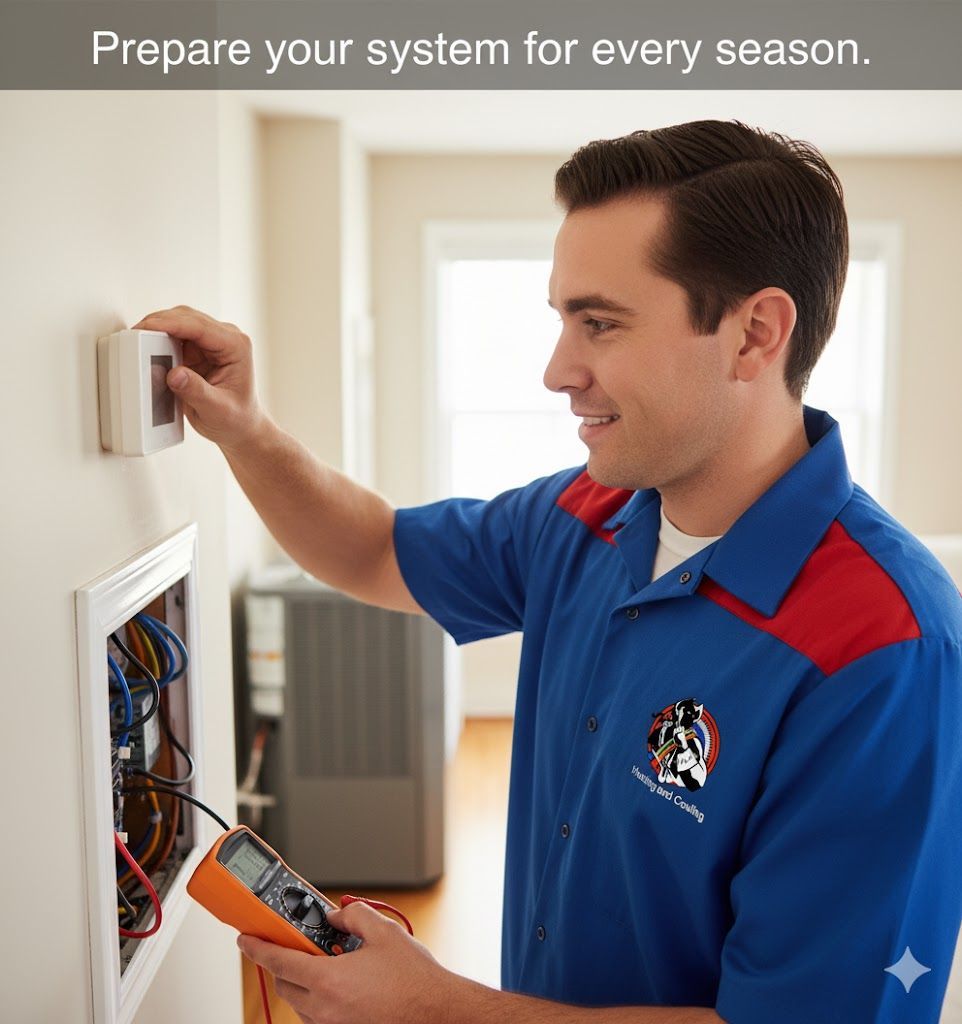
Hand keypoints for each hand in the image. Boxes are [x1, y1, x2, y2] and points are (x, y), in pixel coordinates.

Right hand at [131, 305, 266, 452]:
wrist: (240, 428)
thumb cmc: (237, 419)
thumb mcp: (217, 410)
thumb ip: (196, 392)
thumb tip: (174, 374)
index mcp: (236, 346)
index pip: (199, 327)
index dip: (169, 324)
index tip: (145, 328)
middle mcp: (226, 338)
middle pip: (186, 318)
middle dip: (158, 323)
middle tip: (134, 335)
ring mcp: (211, 342)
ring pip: (178, 323)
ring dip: (157, 330)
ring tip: (136, 343)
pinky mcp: (198, 350)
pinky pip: (174, 337)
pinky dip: (159, 341)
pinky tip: (147, 351)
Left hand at [238, 898, 458, 1023]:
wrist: (436, 1011)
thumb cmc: (413, 978)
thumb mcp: (383, 932)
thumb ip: (351, 916)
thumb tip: (335, 916)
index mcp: (329, 980)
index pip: (279, 960)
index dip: (257, 947)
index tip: (245, 939)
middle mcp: (325, 1008)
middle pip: (284, 982)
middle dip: (283, 960)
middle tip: (296, 941)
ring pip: (299, 1001)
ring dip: (301, 979)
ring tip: (326, 959)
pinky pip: (317, 1014)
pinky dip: (318, 996)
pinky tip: (340, 981)